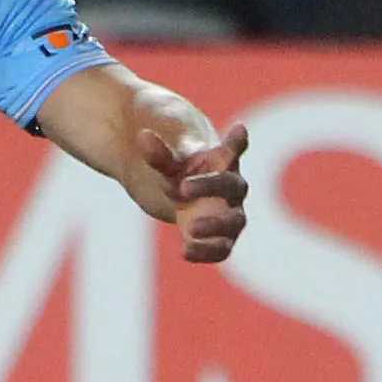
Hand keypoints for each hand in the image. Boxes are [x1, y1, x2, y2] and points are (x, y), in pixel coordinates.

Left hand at [140, 121, 249, 263]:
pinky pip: (221, 249)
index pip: (234, 148)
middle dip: (210, 187)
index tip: (238, 129)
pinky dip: (206, 252)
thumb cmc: (181, 172)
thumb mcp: (167, 164)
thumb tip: (143, 137)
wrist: (184, 196)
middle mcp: (233, 188)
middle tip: (182, 189)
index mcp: (223, 161)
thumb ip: (158, 154)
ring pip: (234, 222)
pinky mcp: (222, 240)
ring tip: (191, 229)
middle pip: (233, 186)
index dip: (237, 141)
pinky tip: (184, 251)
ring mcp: (231, 215)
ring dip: (215, 226)